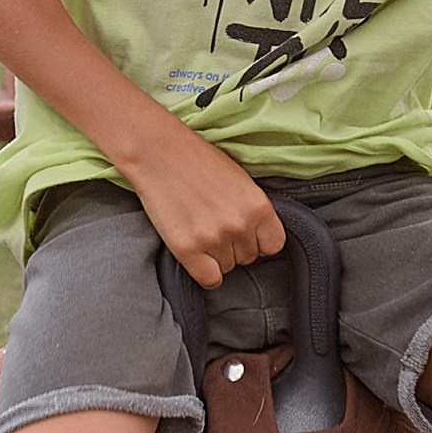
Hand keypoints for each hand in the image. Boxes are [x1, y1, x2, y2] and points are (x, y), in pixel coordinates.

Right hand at [120, 119, 284, 289]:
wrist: (158, 153)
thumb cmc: (198, 161)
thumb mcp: (240, 180)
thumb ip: (253, 208)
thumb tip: (258, 233)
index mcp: (258, 206)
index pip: (273, 244)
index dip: (259, 240)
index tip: (246, 234)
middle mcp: (240, 225)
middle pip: (248, 257)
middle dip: (234, 246)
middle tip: (214, 224)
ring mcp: (214, 239)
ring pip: (228, 268)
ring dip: (216, 256)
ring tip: (200, 229)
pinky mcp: (188, 250)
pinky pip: (209, 279)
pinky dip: (204, 272)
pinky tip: (196, 254)